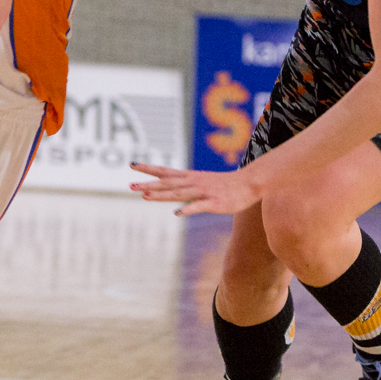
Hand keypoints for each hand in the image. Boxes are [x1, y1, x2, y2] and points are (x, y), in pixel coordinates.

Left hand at [130, 162, 263, 216]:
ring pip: (178, 193)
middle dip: (148, 183)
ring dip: (161, 194)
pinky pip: (198, 206)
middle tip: (130, 185)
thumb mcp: (202, 182)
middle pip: (167, 183)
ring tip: (145, 196)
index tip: (132, 165)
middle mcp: (193, 182)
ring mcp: (203, 192)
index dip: (148, 169)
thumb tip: (170, 190)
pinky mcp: (213, 202)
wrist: (249, 183)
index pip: (165, 171)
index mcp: (190, 177)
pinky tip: (176, 214)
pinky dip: (187, 209)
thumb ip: (186, 186)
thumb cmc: (225, 184)